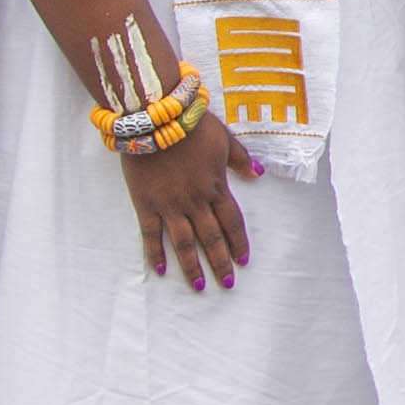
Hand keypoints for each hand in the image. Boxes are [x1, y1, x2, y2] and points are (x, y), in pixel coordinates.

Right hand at [119, 115, 262, 289]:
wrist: (155, 118)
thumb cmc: (191, 124)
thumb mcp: (224, 138)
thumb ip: (239, 158)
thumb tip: (258, 172)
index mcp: (216, 187)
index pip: (232, 222)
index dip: (239, 242)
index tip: (243, 260)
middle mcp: (195, 201)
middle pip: (211, 239)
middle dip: (220, 263)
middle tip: (227, 284)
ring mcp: (170, 205)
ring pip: (184, 243)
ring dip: (192, 267)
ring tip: (199, 286)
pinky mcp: (145, 203)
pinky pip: (151, 234)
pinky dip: (155, 253)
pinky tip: (160, 270)